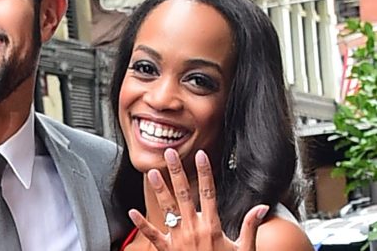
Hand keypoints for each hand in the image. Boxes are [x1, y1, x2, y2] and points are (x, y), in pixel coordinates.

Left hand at [128, 149, 268, 250]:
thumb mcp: (245, 249)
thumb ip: (250, 226)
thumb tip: (262, 206)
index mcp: (212, 226)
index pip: (208, 192)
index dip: (204, 172)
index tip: (201, 155)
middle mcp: (194, 229)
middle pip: (184, 194)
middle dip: (176, 172)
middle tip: (169, 153)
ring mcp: (179, 240)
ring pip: (167, 209)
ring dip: (159, 190)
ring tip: (151, 172)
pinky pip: (153, 236)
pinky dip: (142, 225)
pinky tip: (132, 212)